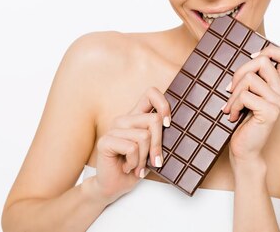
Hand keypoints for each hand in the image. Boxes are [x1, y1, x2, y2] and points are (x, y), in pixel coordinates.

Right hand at [91, 87, 170, 202]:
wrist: (115, 187)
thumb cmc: (136, 168)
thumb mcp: (153, 150)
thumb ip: (159, 137)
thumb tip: (174, 127)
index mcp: (136, 117)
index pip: (151, 93)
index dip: (163, 104)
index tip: (168, 124)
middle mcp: (124, 119)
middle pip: (153, 120)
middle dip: (158, 145)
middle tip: (154, 161)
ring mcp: (113, 128)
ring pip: (144, 136)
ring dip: (144, 158)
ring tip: (137, 166)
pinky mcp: (105, 141)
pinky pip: (131, 148)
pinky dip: (134, 163)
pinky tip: (127, 167)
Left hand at [221, 44, 279, 165]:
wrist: (245, 151)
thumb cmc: (243, 122)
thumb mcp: (248, 94)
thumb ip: (251, 77)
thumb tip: (247, 57)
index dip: (270, 50)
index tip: (252, 59)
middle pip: (262, 61)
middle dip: (240, 72)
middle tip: (231, 89)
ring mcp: (279, 102)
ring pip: (249, 78)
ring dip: (234, 93)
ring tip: (232, 107)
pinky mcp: (270, 112)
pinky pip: (245, 95)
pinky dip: (233, 105)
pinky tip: (233, 116)